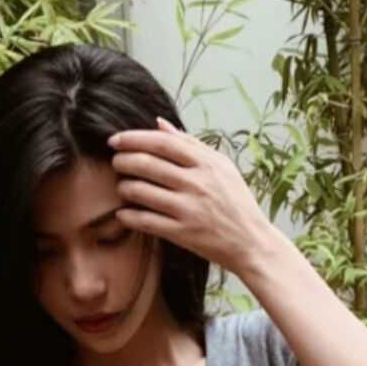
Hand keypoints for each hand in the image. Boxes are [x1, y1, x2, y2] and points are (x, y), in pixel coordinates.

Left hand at [108, 117, 271, 277]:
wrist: (251, 242)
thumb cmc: (236, 202)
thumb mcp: (222, 166)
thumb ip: (191, 144)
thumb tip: (160, 123)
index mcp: (206, 164)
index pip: (162, 143)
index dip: (134, 139)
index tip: (115, 140)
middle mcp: (196, 184)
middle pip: (148, 164)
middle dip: (124, 160)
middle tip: (115, 162)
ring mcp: (189, 209)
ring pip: (143, 192)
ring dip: (124, 187)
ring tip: (122, 187)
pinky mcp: (183, 234)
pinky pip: (147, 222)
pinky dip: (129, 216)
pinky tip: (123, 214)